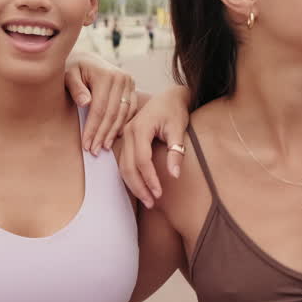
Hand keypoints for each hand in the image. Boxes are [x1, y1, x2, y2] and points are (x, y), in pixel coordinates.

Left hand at [66, 52, 135, 153]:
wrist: (86, 59)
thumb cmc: (72, 69)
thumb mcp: (68, 75)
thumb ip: (76, 87)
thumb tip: (85, 102)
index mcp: (106, 75)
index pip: (99, 109)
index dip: (92, 129)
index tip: (86, 145)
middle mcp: (121, 78)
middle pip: (112, 114)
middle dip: (102, 135)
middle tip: (94, 151)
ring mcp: (129, 82)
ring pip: (123, 114)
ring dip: (113, 133)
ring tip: (103, 147)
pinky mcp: (132, 87)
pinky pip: (130, 110)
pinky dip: (123, 124)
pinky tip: (114, 136)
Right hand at [119, 85, 190, 207]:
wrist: (169, 97)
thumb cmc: (175, 111)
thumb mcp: (179, 129)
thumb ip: (176, 152)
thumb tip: (174, 175)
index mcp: (140, 128)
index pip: (142, 159)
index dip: (150, 178)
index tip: (159, 193)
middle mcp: (128, 132)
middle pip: (128, 166)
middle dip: (139, 187)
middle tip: (152, 203)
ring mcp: (124, 135)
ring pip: (123, 166)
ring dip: (134, 185)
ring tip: (148, 200)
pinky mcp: (126, 140)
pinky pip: (124, 162)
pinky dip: (131, 177)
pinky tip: (141, 187)